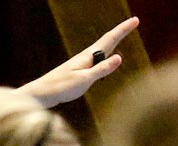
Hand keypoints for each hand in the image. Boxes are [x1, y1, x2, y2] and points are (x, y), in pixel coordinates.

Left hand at [18, 16, 138, 107]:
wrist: (42, 93)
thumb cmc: (61, 87)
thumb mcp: (84, 80)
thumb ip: (101, 70)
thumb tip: (119, 57)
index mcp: (88, 56)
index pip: (110, 39)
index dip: (123, 30)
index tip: (135, 20)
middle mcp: (86, 57)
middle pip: (107, 41)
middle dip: (121, 32)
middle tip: (134, 22)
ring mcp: (82, 64)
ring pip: (102, 50)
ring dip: (114, 40)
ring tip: (123, 32)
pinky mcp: (78, 72)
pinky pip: (97, 60)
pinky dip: (106, 54)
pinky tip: (106, 57)